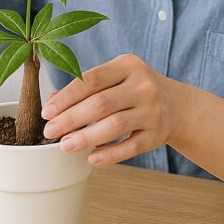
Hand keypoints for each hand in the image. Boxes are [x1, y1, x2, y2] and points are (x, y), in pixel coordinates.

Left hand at [41, 54, 186, 164]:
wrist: (176, 105)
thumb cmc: (134, 89)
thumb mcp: (115, 77)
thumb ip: (85, 87)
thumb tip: (52, 103)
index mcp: (128, 65)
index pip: (92, 79)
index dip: (67, 96)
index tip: (47, 112)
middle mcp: (143, 86)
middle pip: (101, 103)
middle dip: (71, 119)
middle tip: (50, 132)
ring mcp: (152, 111)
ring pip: (115, 126)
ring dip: (86, 138)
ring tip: (65, 146)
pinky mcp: (157, 135)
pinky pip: (130, 147)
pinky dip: (109, 154)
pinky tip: (91, 158)